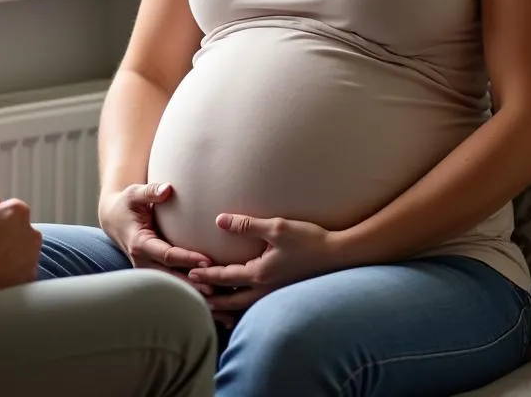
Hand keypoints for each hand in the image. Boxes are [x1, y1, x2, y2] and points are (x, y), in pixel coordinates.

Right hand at [98, 183, 214, 295]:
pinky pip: (174, 285)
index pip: (167, 255)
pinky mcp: (154, 274)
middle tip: (219, 286)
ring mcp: (148, 272)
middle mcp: (142, 263)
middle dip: (195, 283)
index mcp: (139, 244)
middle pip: (173, 278)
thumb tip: (168, 188)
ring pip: (174, 286)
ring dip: (195, 291)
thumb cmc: (127, 204)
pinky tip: (213, 296)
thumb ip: (150, 191)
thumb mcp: (134, 194)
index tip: (208, 261)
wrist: (114, 220)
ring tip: (220, 295)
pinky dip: (191, 291)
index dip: (187, 259)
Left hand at [188, 213, 342, 320]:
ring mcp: (276, 296)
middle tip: (194, 295)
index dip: (206, 275)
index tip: (190, 274)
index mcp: (260, 274)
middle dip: (212, 297)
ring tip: (212, 305)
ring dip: (226, 306)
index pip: (225, 277)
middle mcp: (266, 290)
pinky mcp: (284, 295)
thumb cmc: (308, 240)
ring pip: (245, 308)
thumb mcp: (276, 227)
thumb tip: (219, 220)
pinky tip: (241, 306)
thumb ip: (247, 225)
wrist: (339, 256)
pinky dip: (244, 309)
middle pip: (231, 300)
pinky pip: (258, 307)